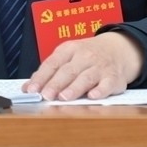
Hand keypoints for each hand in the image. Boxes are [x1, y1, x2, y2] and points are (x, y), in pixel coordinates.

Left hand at [23, 31, 143, 100]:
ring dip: (74, 88)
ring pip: (86, 77)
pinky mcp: (114, 77)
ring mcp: (100, 66)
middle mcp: (85, 56)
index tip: (32, 90)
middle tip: (46, 96)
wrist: (118, 48)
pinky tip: (93, 96)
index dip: (41, 77)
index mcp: (69, 49)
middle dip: (55, 84)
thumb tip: (28, 88)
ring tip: (63, 97)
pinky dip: (100, 90)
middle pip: (68, 71)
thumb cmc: (87, 56)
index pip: (52, 63)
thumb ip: (49, 72)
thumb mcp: (67, 57)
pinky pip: (107, 84)